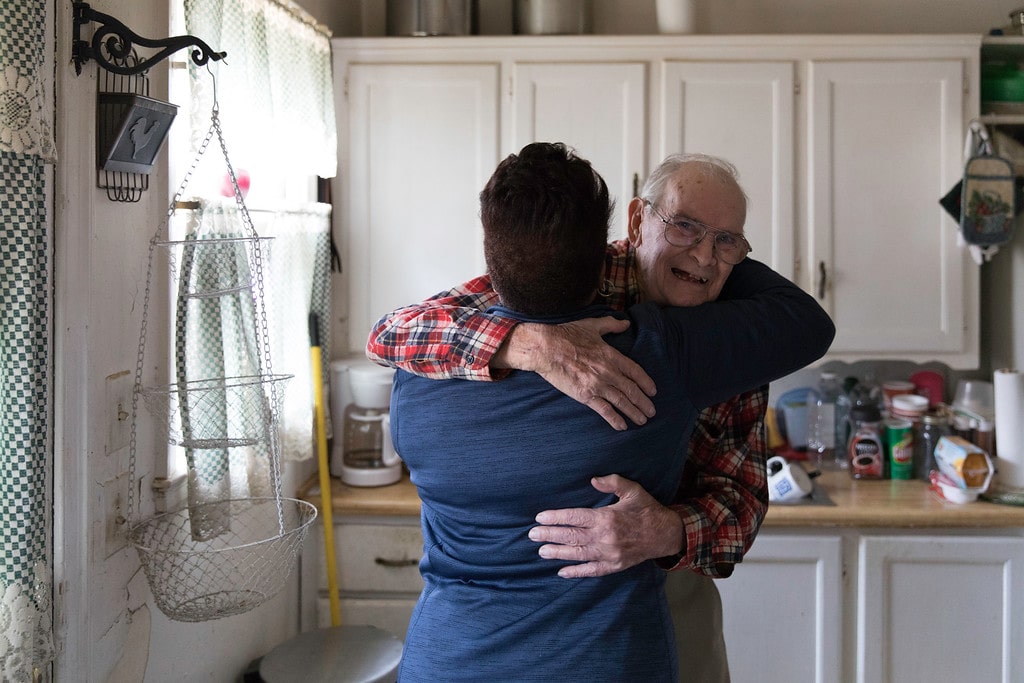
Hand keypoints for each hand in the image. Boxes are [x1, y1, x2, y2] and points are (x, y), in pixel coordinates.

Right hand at [494, 317, 656, 429]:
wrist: (546, 348)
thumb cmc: (567, 334)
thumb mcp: (592, 325)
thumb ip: (611, 324)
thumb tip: (626, 322)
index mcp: (611, 355)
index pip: (635, 371)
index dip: (646, 382)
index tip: (653, 391)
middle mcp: (608, 372)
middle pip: (632, 390)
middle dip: (644, 402)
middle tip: (652, 411)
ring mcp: (597, 385)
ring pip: (622, 402)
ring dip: (634, 412)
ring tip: (643, 421)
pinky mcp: (585, 395)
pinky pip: (604, 410)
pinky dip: (615, 419)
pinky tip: (622, 426)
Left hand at [528, 475, 683, 577]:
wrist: (666, 534)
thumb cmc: (647, 509)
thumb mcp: (633, 490)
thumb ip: (612, 482)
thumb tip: (592, 479)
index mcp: (607, 518)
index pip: (575, 517)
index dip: (556, 517)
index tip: (540, 517)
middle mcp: (605, 537)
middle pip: (571, 537)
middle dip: (550, 535)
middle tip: (532, 535)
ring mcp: (609, 554)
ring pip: (578, 554)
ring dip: (558, 553)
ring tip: (541, 551)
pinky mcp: (614, 565)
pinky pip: (592, 571)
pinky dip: (576, 572)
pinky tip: (561, 572)